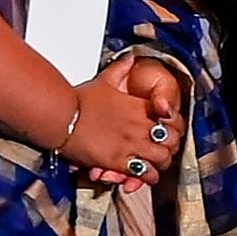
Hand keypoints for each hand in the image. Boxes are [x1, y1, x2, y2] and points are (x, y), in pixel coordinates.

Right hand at [65, 54, 184, 191]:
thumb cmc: (79, 100)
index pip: (172, 119)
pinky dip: (148, 177)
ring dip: (161, 163)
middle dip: (170, 147)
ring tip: (156, 165)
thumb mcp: (105, 80)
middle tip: (164, 151)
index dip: (174, 128)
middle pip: (171, 140)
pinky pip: (144, 173)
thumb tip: (131, 57)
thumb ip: (121, 68)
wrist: (61, 115)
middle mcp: (140, 126)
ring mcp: (131, 144)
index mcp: (139, 107)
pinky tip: (146, 177)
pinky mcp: (119, 161)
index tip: (169, 132)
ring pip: (162, 158)